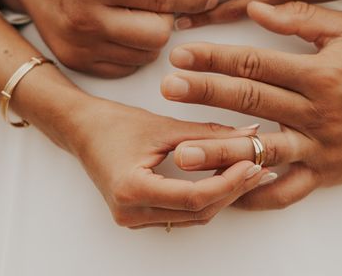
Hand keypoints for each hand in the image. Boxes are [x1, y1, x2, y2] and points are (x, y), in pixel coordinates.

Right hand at [0, 0, 219, 76]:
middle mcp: (85, 17)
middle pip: (158, 34)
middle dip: (168, 16)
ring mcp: (78, 44)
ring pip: (146, 53)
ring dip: (152, 33)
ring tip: (136, 9)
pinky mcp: (75, 61)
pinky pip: (127, 65)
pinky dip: (134, 48)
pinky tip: (122, 25)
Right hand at [64, 95, 271, 228]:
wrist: (81, 129)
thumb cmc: (114, 123)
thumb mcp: (164, 126)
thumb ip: (208, 133)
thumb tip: (250, 134)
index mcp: (132, 191)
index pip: (193, 197)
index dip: (228, 183)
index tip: (253, 163)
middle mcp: (131, 213)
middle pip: (197, 211)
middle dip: (233, 190)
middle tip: (260, 167)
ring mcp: (134, 218)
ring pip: (193, 216)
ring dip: (223, 196)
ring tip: (249, 172)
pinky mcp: (139, 214)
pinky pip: (182, 213)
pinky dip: (206, 198)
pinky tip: (225, 180)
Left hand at [160, 1, 341, 209]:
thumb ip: (301, 17)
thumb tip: (254, 10)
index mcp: (319, 74)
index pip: (256, 63)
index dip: (216, 58)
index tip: (181, 54)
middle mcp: (317, 112)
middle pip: (252, 102)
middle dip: (206, 94)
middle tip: (167, 88)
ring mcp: (320, 147)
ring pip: (264, 153)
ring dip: (222, 153)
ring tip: (183, 153)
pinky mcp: (325, 174)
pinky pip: (289, 192)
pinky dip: (259, 195)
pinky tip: (227, 194)